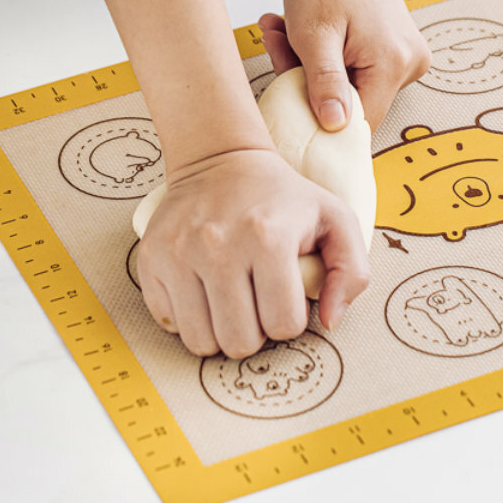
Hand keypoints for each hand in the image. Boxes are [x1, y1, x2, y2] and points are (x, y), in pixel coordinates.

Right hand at [135, 149, 369, 357]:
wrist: (221, 160)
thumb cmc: (284, 197)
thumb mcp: (336, 220)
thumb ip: (351, 272)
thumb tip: (330, 322)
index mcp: (269, 239)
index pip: (283, 326)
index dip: (290, 320)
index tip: (285, 296)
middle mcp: (218, 247)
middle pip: (240, 343)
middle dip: (255, 332)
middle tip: (257, 302)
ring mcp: (179, 254)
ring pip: (201, 342)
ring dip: (221, 331)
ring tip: (232, 301)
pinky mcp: (151, 259)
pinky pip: (170, 324)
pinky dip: (190, 318)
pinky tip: (204, 291)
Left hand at [262, 0, 429, 131]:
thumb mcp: (314, 35)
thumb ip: (325, 85)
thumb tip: (334, 128)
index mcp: (393, 64)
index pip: (358, 122)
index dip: (319, 116)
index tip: (288, 86)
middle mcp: (410, 65)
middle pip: (353, 103)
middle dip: (309, 84)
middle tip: (279, 45)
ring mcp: (407, 57)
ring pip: (350, 86)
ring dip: (312, 68)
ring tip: (286, 31)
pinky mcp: (396, 50)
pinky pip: (357, 70)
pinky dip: (327, 58)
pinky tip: (304, 33)